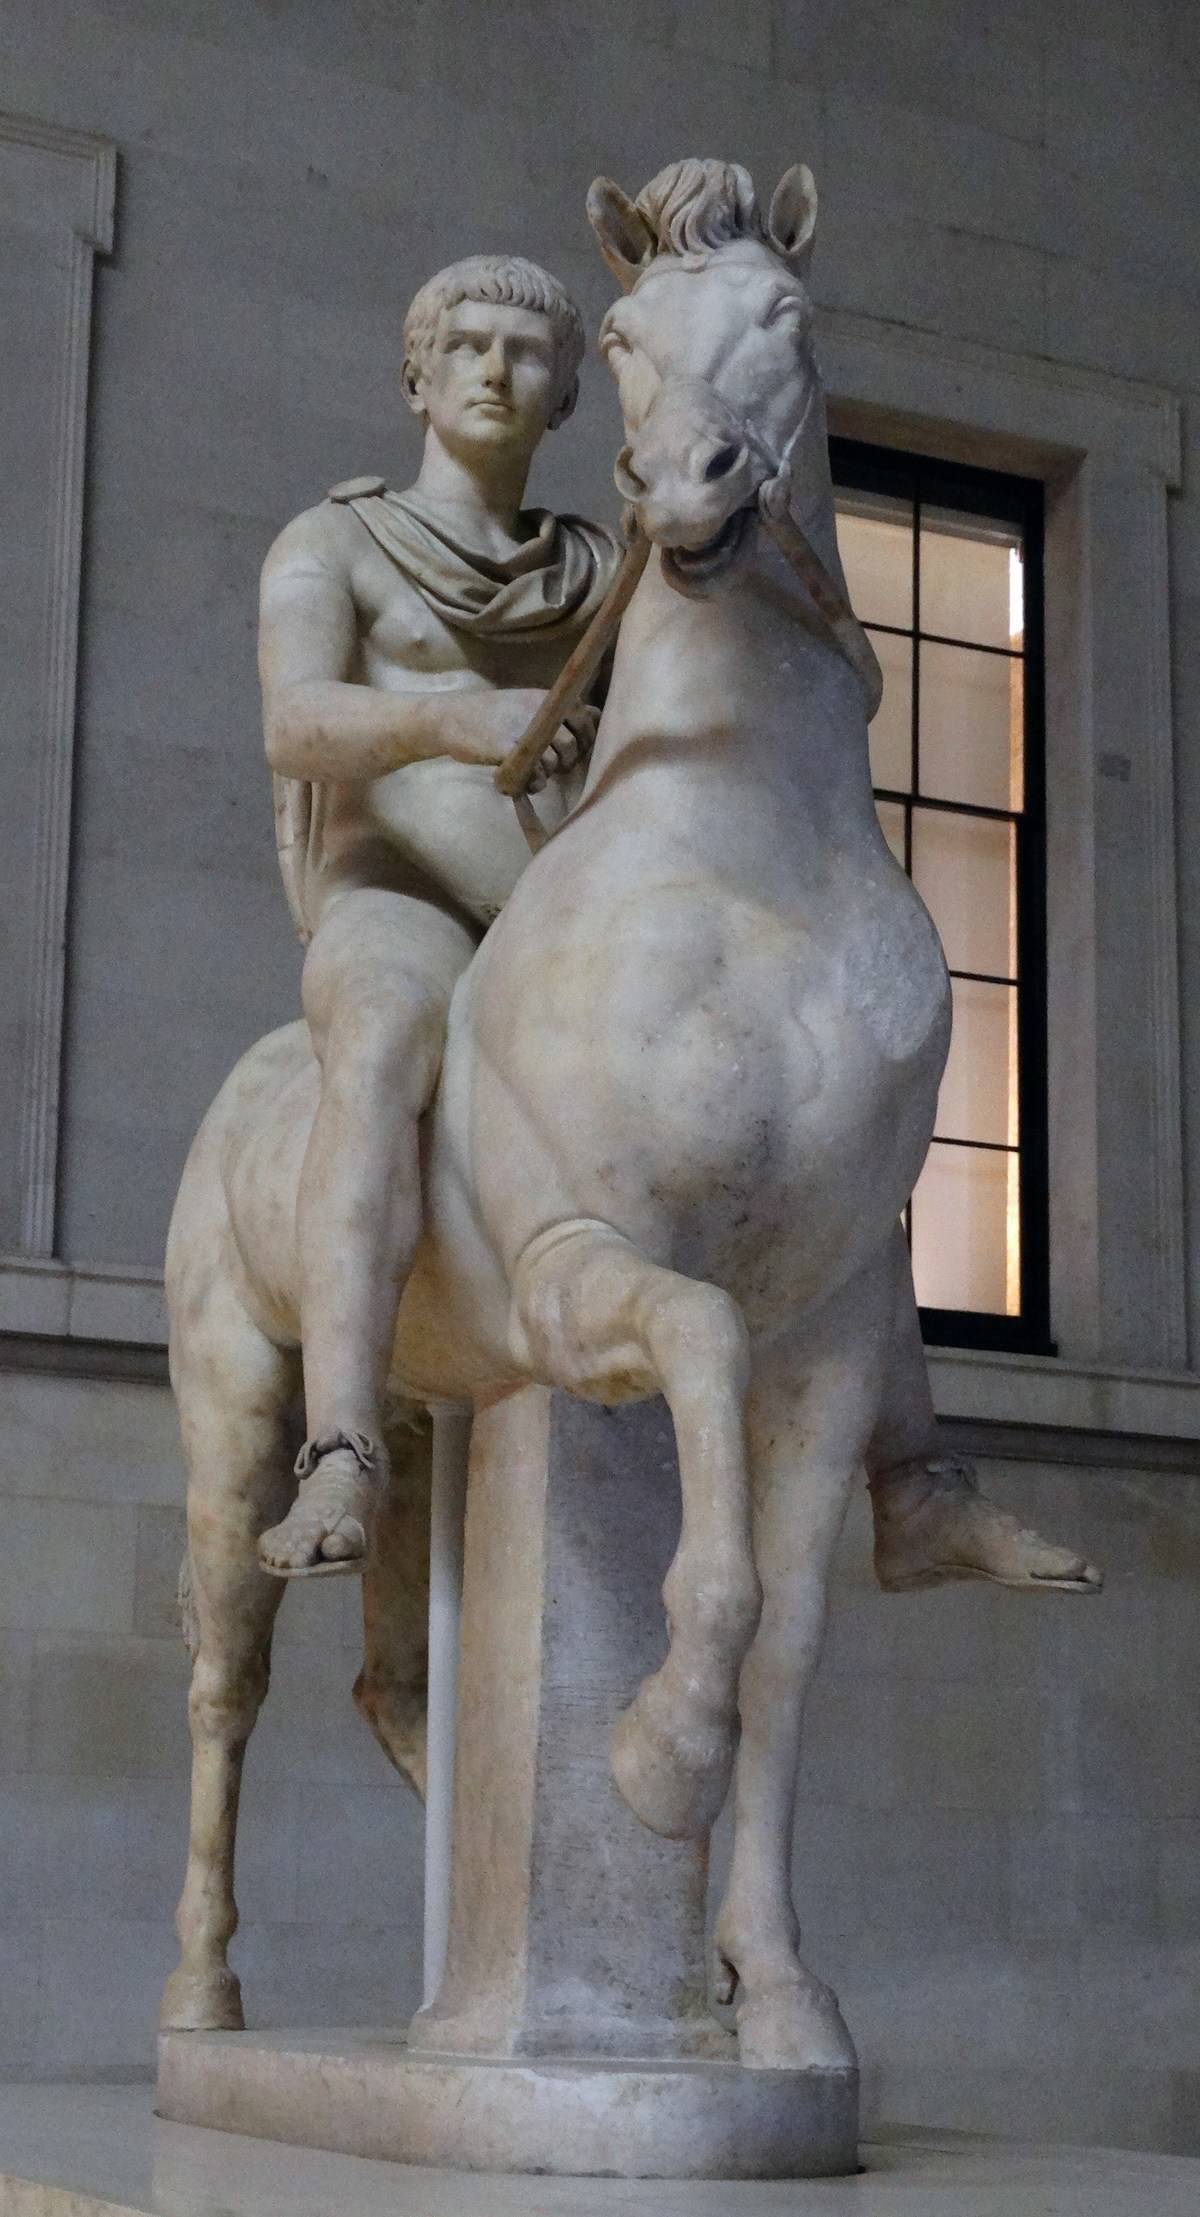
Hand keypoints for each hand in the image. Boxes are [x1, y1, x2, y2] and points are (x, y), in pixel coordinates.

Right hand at [442, 691, 597, 789]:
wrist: (452, 718)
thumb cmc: (494, 713)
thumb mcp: (528, 701)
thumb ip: (559, 711)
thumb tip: (598, 716)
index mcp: (548, 697)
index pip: (589, 719)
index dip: (587, 739)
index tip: (575, 750)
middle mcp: (540, 711)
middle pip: (574, 745)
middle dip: (567, 761)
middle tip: (551, 765)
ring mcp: (524, 731)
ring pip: (555, 762)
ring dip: (547, 773)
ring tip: (532, 772)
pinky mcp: (508, 750)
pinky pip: (535, 775)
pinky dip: (532, 783)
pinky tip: (523, 780)